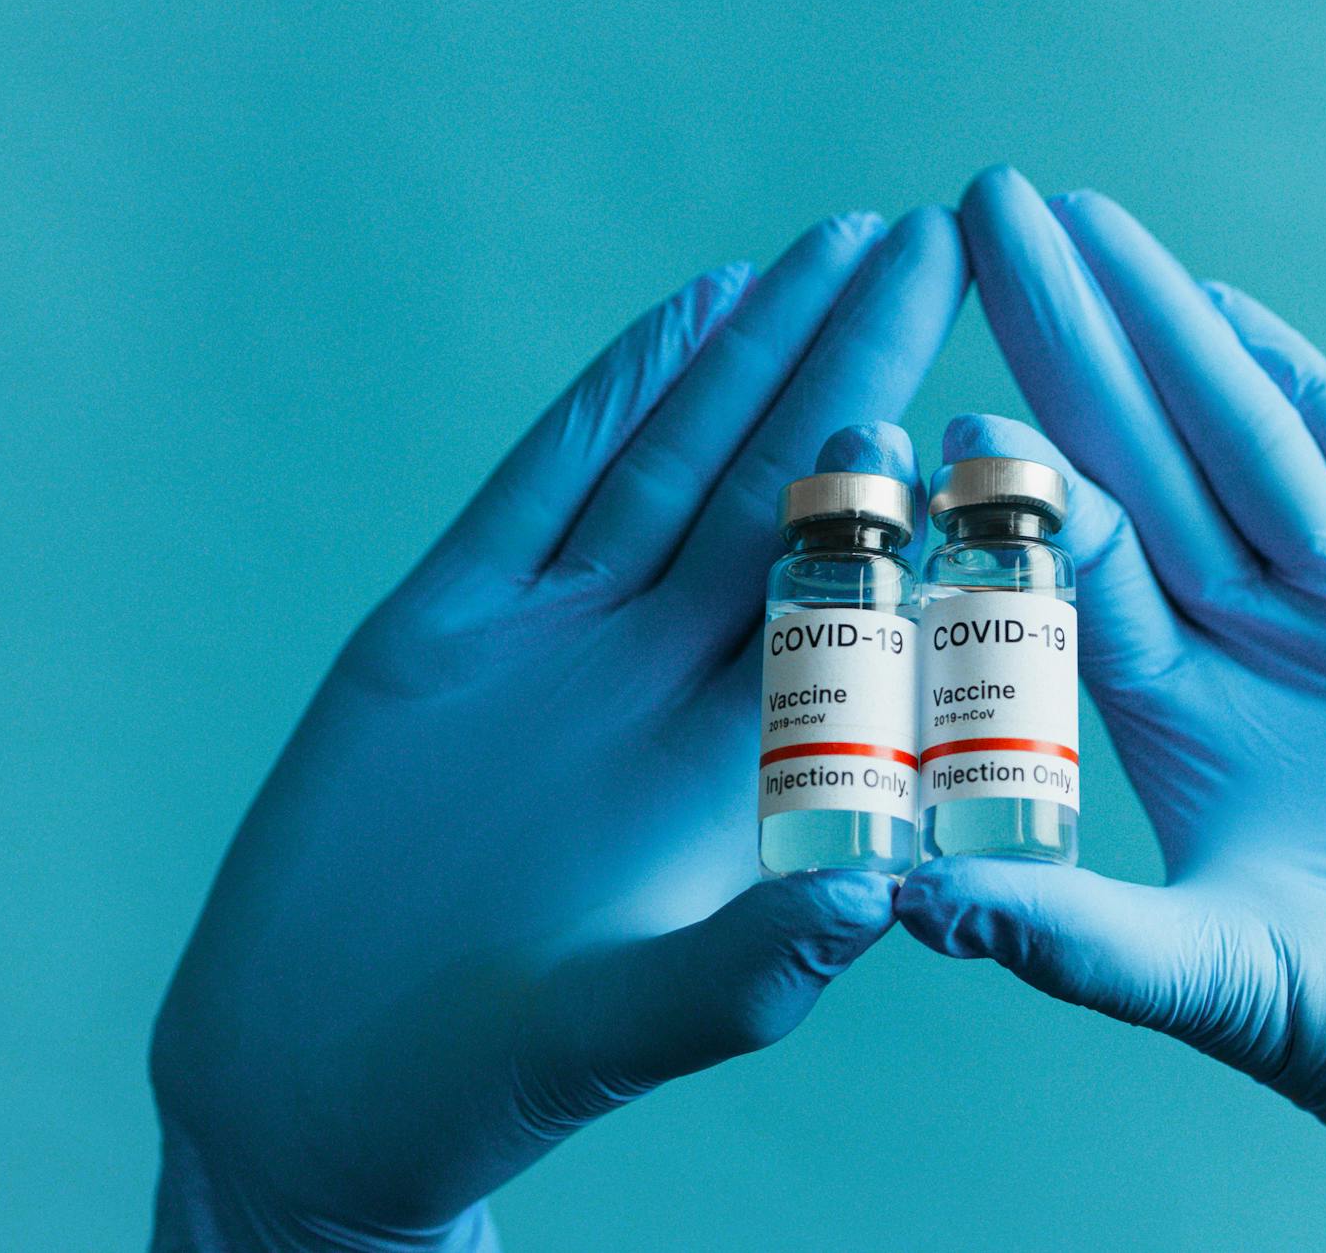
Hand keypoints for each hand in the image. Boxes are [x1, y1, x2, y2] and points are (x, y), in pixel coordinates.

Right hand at [151, 208, 966, 1250]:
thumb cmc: (480, 1086)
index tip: (1004, 388)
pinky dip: (616, 393)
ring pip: (678, 459)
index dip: (927, 492)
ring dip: (757, 349)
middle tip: (940, 239)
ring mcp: (560, 638)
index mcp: (740, 766)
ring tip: (834, 240)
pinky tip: (690, 310)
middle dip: (857, 366)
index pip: (859, 601)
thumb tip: (893, 905)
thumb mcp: (627, 1028)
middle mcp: (665, 678)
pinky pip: (545, 485)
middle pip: (784, 491)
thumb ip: (751, 966)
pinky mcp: (450, 623)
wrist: (321, 1082)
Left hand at [898, 170, 1325, 1251]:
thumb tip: (901, 897)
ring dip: (1166, 327)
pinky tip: (1225, 308)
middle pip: (1136, 454)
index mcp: (1170, 714)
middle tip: (982, 202)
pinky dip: (1303, 387)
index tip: (932, 380)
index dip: (1008, 466)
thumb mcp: (1215, 980)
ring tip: (1085, 219)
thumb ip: (1071, 932)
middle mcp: (1246, 641)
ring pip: (1241, 436)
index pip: (1068, 557)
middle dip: (1065, 331)